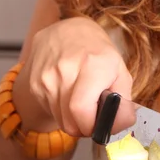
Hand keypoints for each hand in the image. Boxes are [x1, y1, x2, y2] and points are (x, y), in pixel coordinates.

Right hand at [26, 17, 134, 137]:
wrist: (67, 31)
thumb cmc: (98, 53)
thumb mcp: (120, 72)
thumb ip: (125, 102)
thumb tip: (120, 125)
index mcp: (93, 64)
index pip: (81, 110)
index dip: (92, 127)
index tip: (99, 125)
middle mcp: (66, 69)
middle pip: (70, 121)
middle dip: (84, 127)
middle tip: (92, 118)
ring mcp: (46, 76)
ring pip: (60, 120)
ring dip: (72, 119)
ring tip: (81, 102)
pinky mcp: (34, 83)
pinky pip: (50, 111)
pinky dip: (61, 110)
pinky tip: (67, 94)